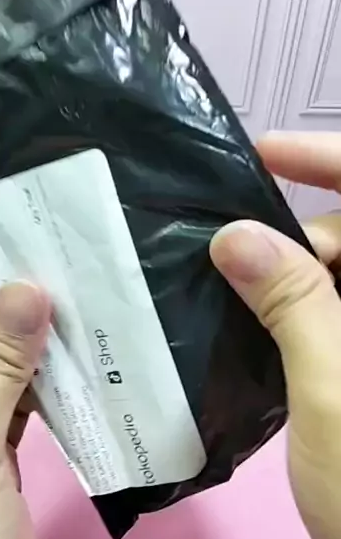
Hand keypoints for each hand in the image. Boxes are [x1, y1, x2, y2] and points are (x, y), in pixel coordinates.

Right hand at [210, 131, 340, 538]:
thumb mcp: (334, 387)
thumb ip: (293, 301)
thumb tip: (238, 234)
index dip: (330, 161)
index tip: (269, 152)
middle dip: (294, 231)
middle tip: (218, 241)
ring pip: (329, 280)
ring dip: (279, 272)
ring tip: (210, 270)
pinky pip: (318, 321)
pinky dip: (281, 311)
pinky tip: (235, 313)